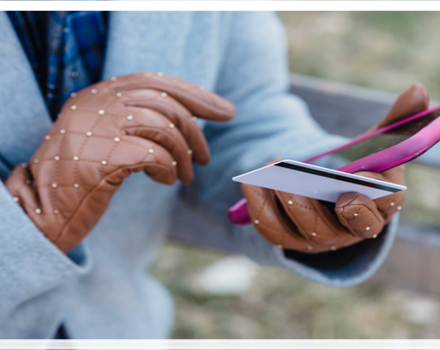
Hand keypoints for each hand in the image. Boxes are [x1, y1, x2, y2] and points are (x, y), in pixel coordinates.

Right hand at [5, 72, 234, 252]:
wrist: (41, 212)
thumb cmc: (80, 179)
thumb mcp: (105, 139)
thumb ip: (136, 122)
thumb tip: (189, 120)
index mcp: (96, 95)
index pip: (154, 81)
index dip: (195, 95)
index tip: (225, 111)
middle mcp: (95, 103)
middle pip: (165, 101)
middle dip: (196, 130)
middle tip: (206, 158)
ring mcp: (97, 126)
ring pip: (164, 126)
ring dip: (185, 154)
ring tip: (185, 177)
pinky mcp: (102, 156)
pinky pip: (155, 154)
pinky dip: (169, 168)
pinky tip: (167, 180)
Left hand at [241, 83, 427, 252]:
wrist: (327, 194)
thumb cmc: (357, 168)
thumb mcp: (376, 144)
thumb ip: (397, 121)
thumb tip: (418, 88)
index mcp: (381, 206)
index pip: (387, 207)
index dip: (377, 193)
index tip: (365, 171)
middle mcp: (352, 229)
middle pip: (344, 227)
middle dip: (327, 203)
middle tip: (303, 179)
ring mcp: (322, 239)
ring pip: (306, 230)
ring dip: (289, 200)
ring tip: (271, 169)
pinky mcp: (291, 240)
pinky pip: (274, 230)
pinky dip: (261, 206)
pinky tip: (252, 180)